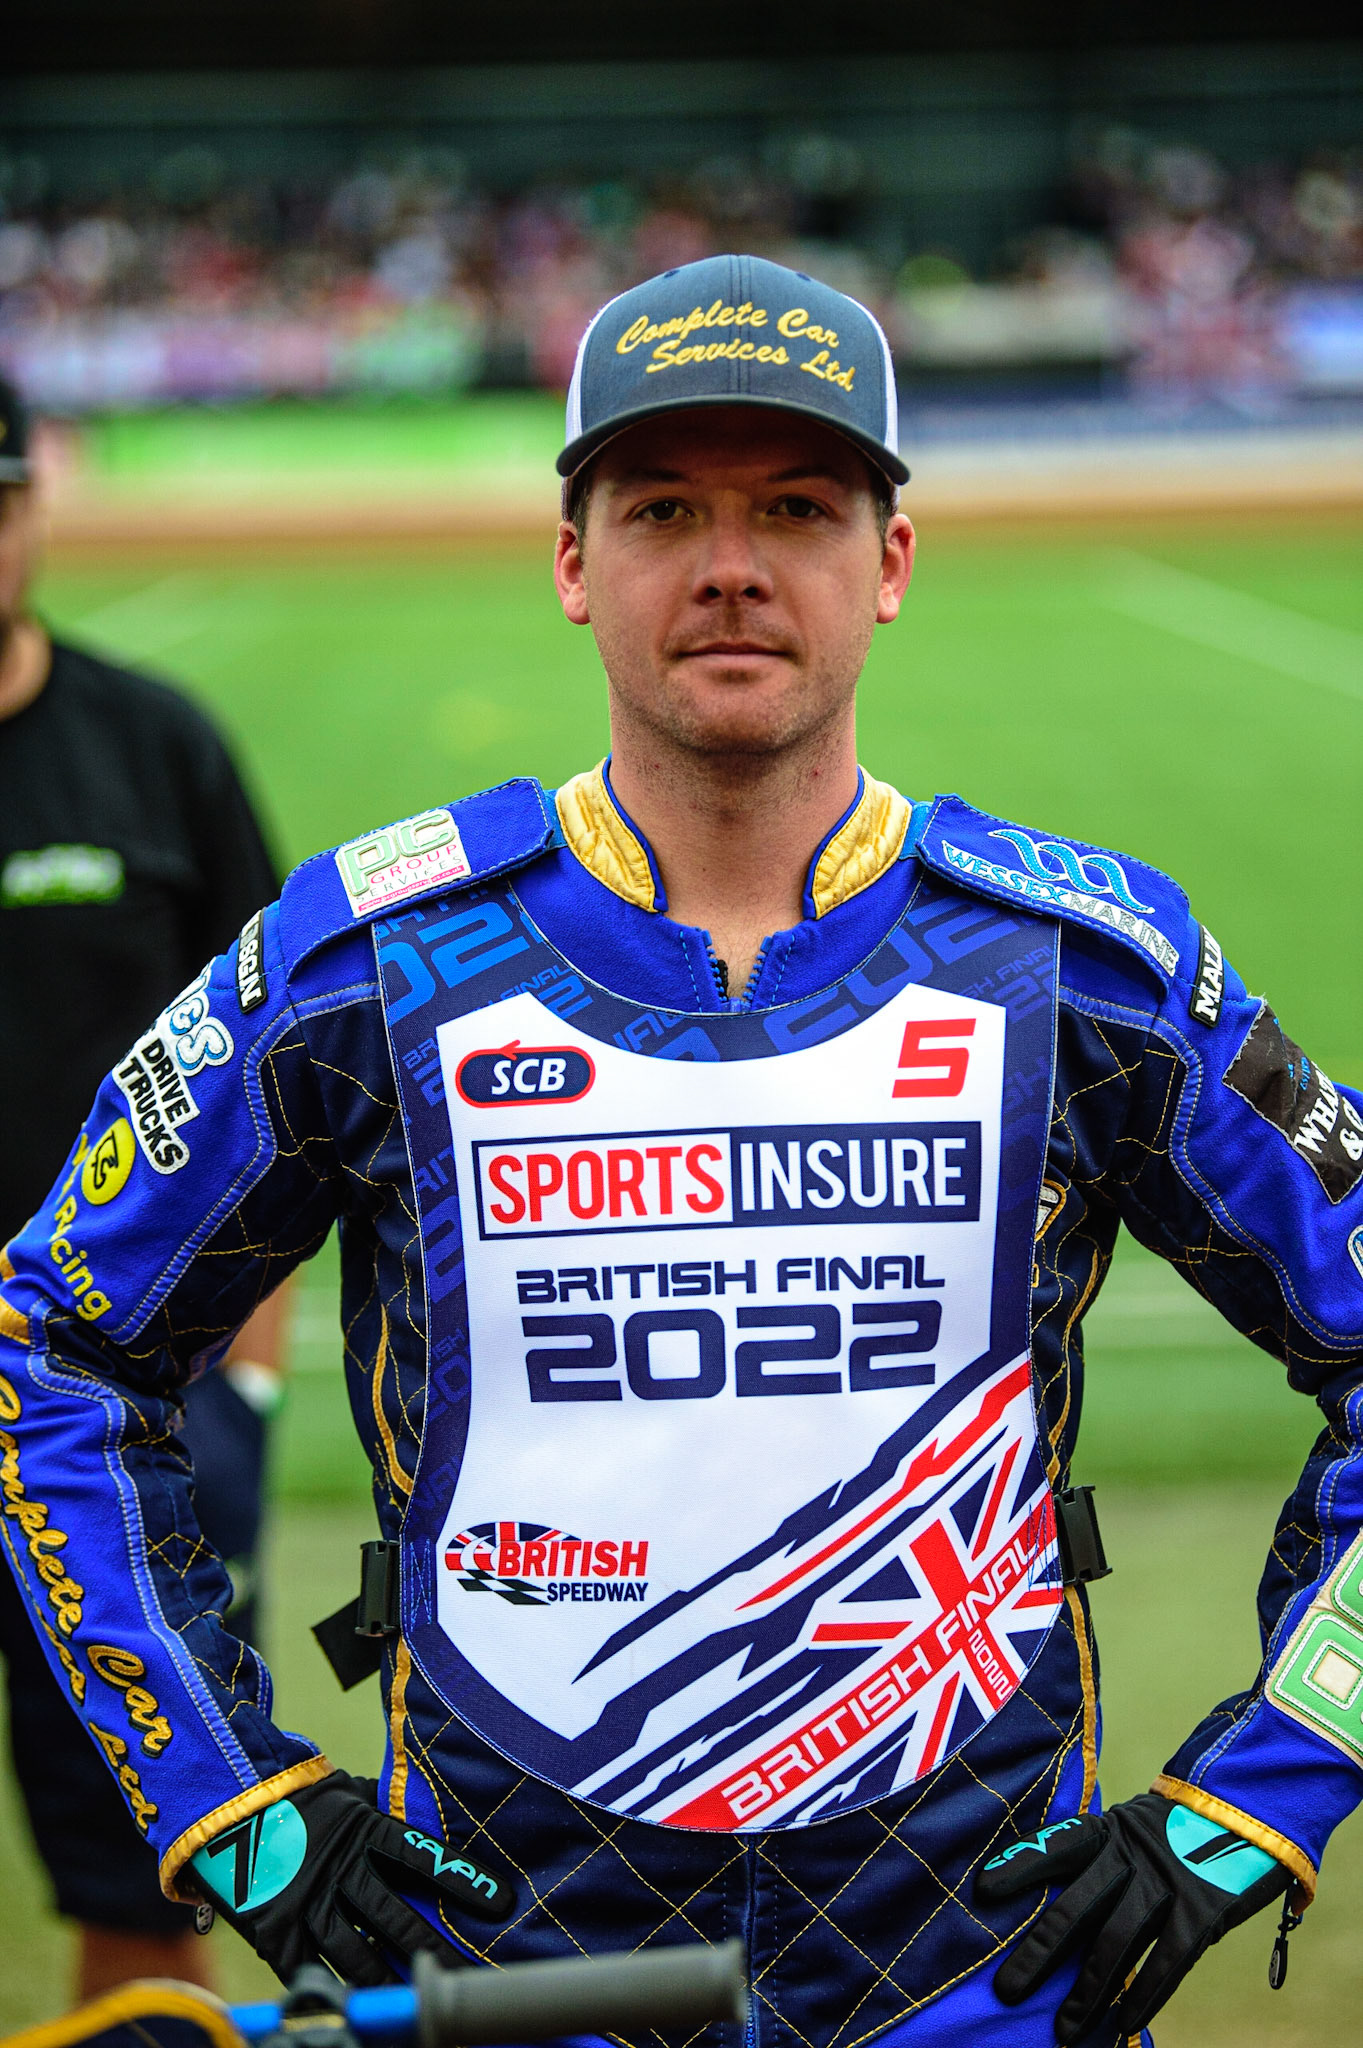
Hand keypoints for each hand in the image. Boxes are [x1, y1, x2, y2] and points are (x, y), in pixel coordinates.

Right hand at [189, 1768, 514, 1985]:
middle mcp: (340, 1871)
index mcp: (363, 1831)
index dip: (462, 1879)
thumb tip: (435, 1815)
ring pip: (358, 1955)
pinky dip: (336, 1992)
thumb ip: (387, 1812)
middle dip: (434, 1948)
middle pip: (396, 1918)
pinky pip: (312, 1971)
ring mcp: (307, 1905)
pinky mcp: (277, 1933)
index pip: (422, 1857)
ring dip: (391, 1979)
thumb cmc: (301, 1799)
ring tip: (420, 2000)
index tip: (501, 1901)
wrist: (228, 1809)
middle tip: (466, 1973)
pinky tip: (361, 2008)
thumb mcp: (348, 1794)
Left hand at [975, 1792, 1289, 2042]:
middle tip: (1007, 1991)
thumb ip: (1099, 1863)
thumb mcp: (1132, 1832)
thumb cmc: (1175, 1834)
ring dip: (1088, 1992)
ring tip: (1065, 2031)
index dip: (1021, 1865)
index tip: (984, 1890)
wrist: (1248, 1816)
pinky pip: (1167, 1960)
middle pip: (1076, 1906)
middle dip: (1039, 1952)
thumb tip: (1048, 1911)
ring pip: (1117, 1942)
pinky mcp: (1202, 1910)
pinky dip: (1145, 1996)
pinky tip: (1123, 2025)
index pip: (1058, 1845)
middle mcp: (1132, 1855)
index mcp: (1110, 1831)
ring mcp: (1167, 1881)